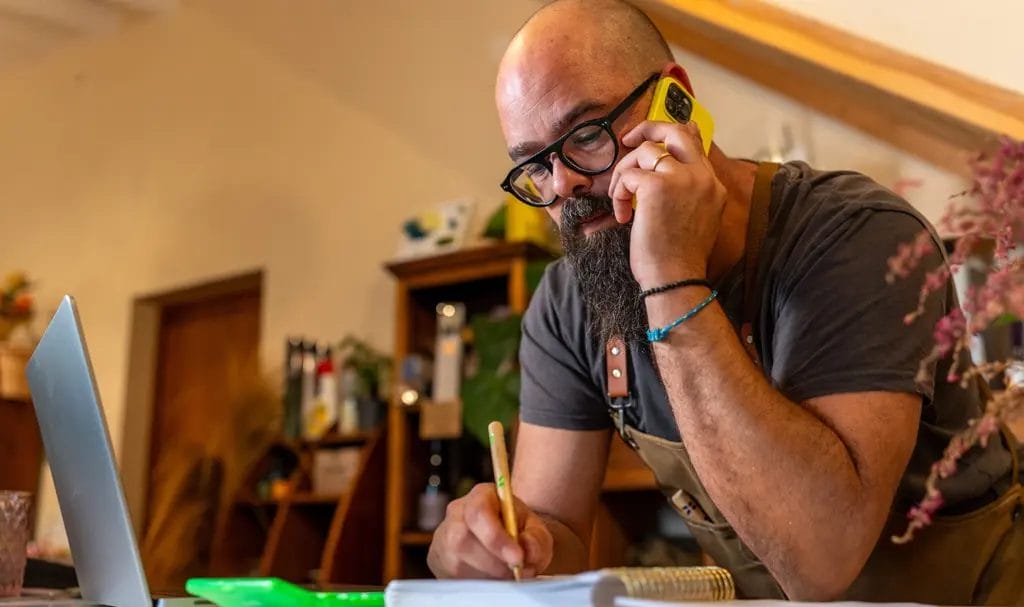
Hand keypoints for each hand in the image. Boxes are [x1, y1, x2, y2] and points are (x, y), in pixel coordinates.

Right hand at [427, 483, 553, 578]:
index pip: (478, 512)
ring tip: (507, 573)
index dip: (496, 538)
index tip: (517, 558)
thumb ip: (536, 538)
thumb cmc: (519, 530)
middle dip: (493, 562)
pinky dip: (477, 580)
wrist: (505, 539)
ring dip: (487, 574)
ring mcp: (444, 535)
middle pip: (462, 539)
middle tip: (515, 571)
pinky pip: (453, 575)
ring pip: (457, 561)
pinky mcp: (439, 558)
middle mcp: (458, 512)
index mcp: (482, 495)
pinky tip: (491, 576)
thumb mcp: (535, 530)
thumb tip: (527, 551)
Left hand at [607, 120, 726, 288]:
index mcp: (712, 185)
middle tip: (626, 141)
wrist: (677, 280)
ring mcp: (681, 179)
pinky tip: (623, 216)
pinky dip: (619, 194)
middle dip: (647, 128)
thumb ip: (687, 193)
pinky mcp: (657, 187)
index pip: (695, 140)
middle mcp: (701, 177)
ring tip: (622, 200)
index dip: (671, 133)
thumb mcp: (695, 219)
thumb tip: (663, 176)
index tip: (651, 141)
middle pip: (674, 130)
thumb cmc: (679, 258)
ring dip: (624, 174)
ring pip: (644, 151)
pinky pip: (629, 176)